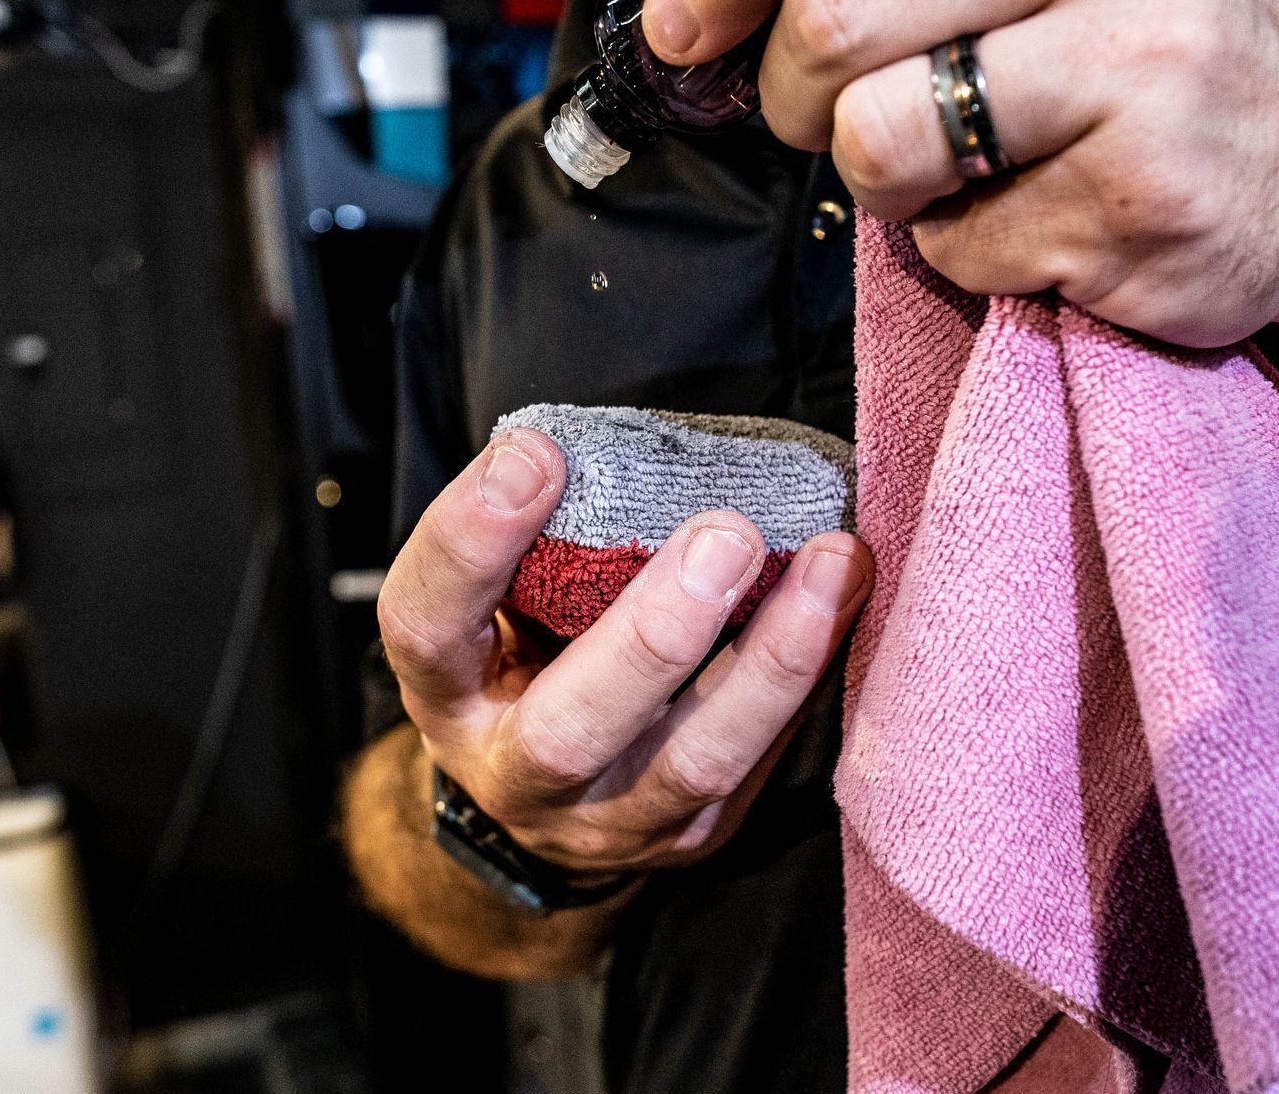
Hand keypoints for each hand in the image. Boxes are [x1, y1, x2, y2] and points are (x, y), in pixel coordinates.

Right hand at [377, 428, 873, 875]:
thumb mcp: (495, 607)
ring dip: (773, 661)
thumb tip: (591, 444)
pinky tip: (851, 599)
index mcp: (448, 695)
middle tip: (727, 536)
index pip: (427, 626)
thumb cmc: (528, 659)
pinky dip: (811, 678)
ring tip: (834, 564)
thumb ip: (532, 542)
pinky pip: (761, 763)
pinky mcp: (694, 834)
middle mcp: (516, 775)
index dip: (472, 542)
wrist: (553, 804)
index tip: (537, 454)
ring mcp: (611, 821)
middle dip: (654, 634)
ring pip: (695, 762)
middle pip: (569, 730)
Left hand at [640, 0, 1278, 347]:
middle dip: (790, 91)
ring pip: (875, 140)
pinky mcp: (1142, 203)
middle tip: (818, 115)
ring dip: (878, 181)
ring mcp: (1141, 68)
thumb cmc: (1172, 38)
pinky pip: (954, 246)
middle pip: (832, 13)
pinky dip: (965, 251)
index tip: (686, 19)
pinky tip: (1040, 217)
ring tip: (950, 167)